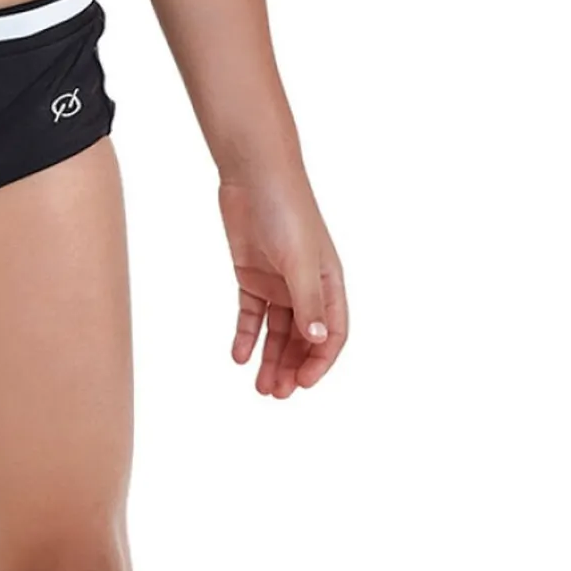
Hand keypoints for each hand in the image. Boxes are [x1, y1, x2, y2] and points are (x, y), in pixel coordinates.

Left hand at [219, 174, 347, 397]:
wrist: (252, 176)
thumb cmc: (286, 211)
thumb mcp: (298, 260)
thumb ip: (307, 301)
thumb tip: (318, 342)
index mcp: (329, 282)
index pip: (332, 333)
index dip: (321, 362)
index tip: (303, 385)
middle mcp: (306, 285)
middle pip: (303, 338)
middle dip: (292, 367)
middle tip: (276, 395)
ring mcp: (278, 281)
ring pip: (277, 331)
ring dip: (270, 358)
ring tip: (259, 387)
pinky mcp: (250, 274)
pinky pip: (251, 314)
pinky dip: (246, 335)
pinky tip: (238, 357)